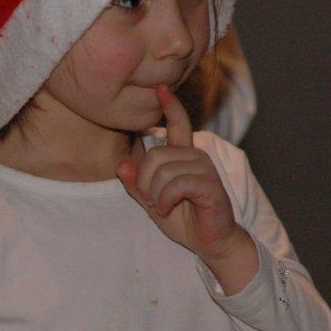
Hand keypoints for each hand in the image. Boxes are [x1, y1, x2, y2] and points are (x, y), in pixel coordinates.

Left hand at [117, 84, 254, 266]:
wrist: (211, 243)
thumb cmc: (184, 220)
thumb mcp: (152, 202)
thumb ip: (136, 185)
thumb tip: (119, 165)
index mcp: (183, 156)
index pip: (178, 123)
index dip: (170, 105)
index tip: (161, 87)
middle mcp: (196, 156)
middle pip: (155, 155)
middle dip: (145, 183)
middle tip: (154, 201)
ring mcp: (205, 168)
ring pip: (163, 171)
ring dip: (156, 195)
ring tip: (164, 207)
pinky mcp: (209, 184)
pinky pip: (175, 184)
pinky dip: (165, 201)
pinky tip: (170, 209)